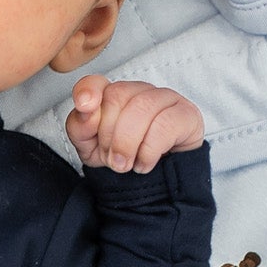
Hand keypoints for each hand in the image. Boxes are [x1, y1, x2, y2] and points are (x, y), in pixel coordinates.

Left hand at [65, 75, 203, 172]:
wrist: (158, 184)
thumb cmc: (125, 160)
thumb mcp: (92, 149)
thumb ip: (80, 127)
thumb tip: (86, 110)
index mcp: (114, 95)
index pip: (96, 83)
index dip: (88, 92)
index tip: (84, 107)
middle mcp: (140, 91)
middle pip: (117, 96)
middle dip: (109, 135)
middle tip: (113, 159)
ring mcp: (166, 99)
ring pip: (141, 108)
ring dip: (127, 144)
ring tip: (127, 165)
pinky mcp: (186, 115)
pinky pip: (164, 125)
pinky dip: (149, 151)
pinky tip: (145, 163)